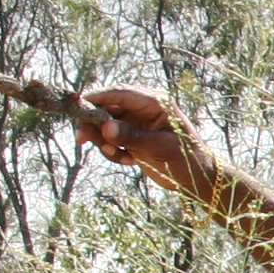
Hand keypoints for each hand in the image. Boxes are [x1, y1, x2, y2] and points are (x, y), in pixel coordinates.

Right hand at [72, 85, 219, 194]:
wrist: (197, 179)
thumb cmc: (187, 159)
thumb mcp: (160, 148)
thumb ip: (133, 137)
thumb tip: (105, 127)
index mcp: (155, 102)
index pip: (119, 93)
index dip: (96, 98)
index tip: (77, 108)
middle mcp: (143, 108)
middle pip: (105, 108)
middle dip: (95, 125)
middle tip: (83, 140)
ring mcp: (136, 123)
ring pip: (104, 125)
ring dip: (105, 142)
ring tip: (121, 157)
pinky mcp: (131, 137)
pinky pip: (109, 140)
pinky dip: (113, 151)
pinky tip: (129, 161)